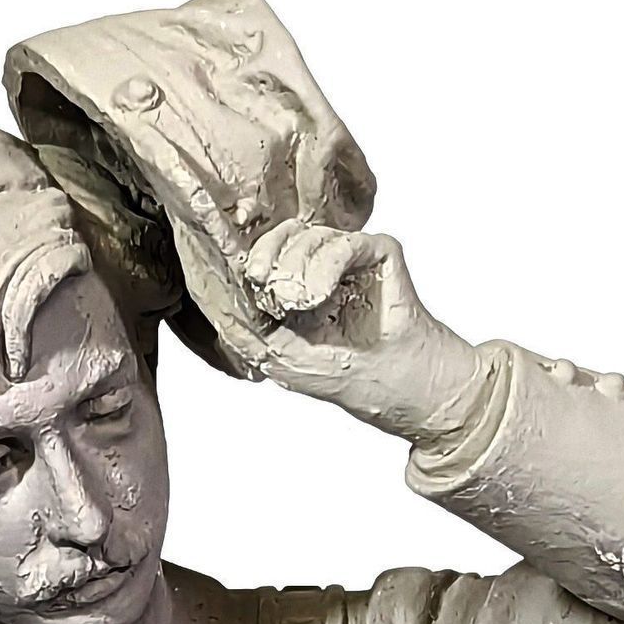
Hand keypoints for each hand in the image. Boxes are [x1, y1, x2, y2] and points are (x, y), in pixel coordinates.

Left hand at [224, 223, 486, 442]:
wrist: (404, 388)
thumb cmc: (355, 379)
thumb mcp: (287, 363)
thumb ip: (252, 336)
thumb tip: (219, 309)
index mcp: (302, 286)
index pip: (271, 253)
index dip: (257, 257)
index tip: (249, 276)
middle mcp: (327, 265)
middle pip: (287, 235)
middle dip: (274, 260)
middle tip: (274, 290)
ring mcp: (355, 257)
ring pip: (313, 235)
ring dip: (300, 269)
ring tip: (308, 305)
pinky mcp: (382, 254)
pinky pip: (347, 242)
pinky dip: (329, 264)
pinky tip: (324, 295)